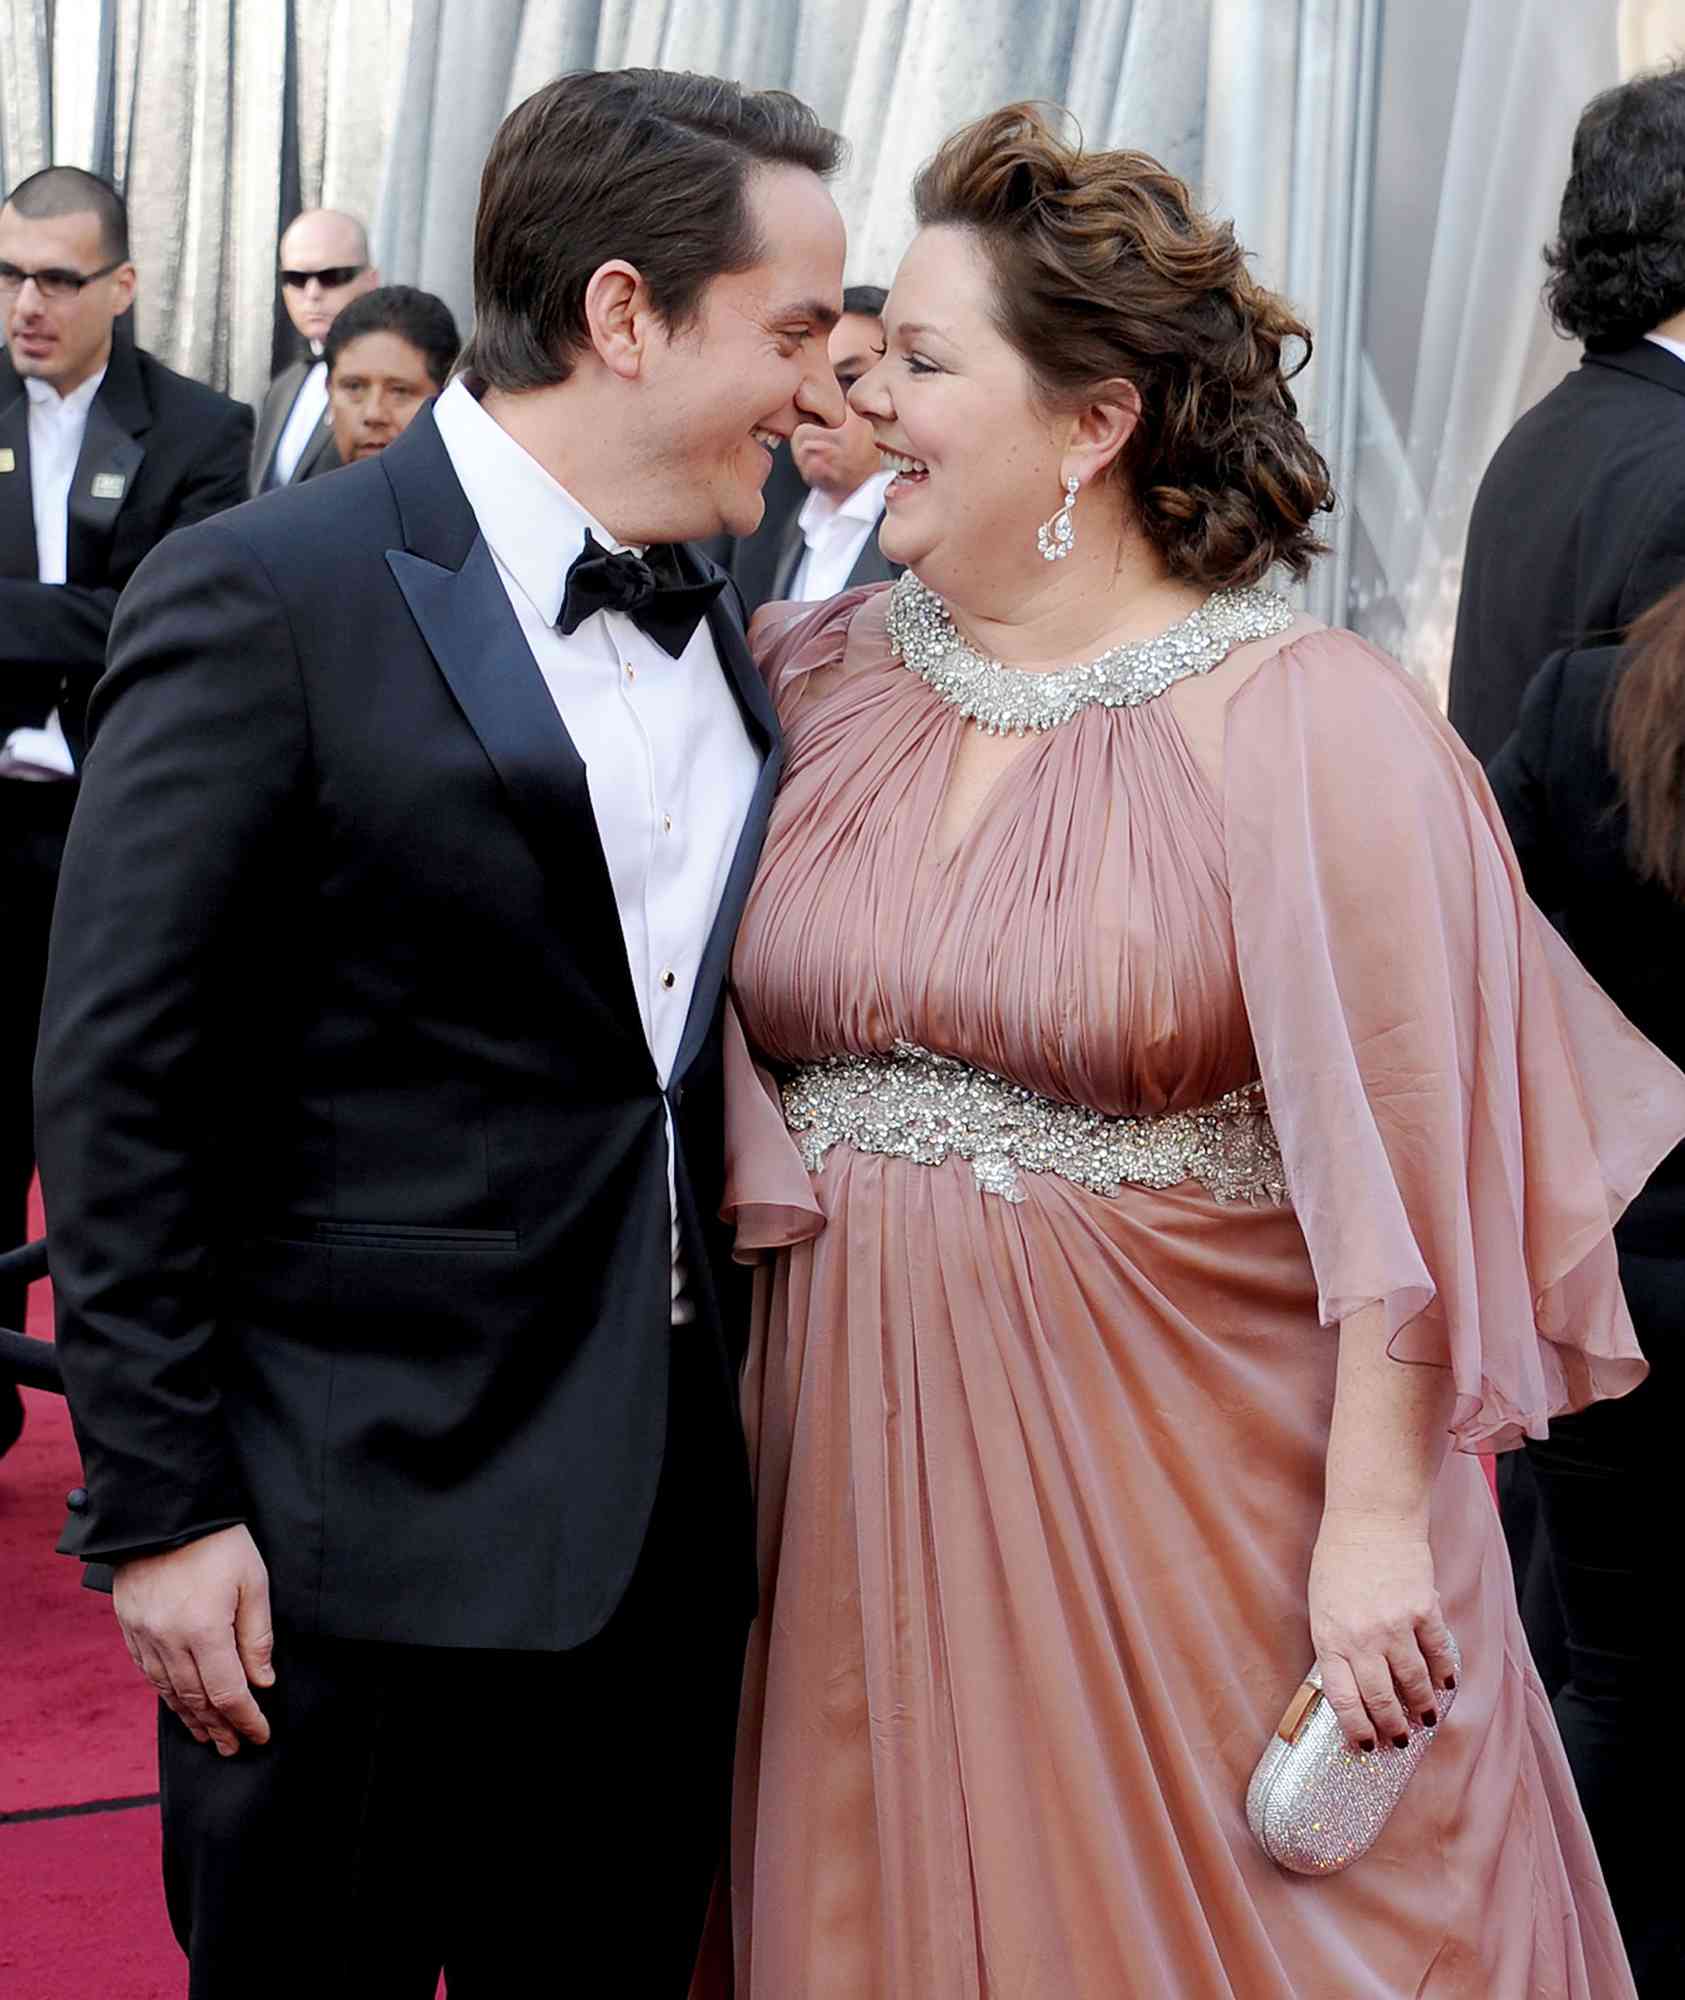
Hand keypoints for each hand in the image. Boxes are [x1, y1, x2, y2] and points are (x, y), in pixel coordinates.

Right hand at [112, 1524, 273, 1755]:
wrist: (163, 1511)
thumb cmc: (216, 1540)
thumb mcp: (252, 1580)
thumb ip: (257, 1635)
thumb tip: (262, 1681)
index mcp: (204, 1630)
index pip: (227, 1692)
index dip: (246, 1719)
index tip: (261, 1734)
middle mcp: (169, 1641)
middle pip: (196, 1699)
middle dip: (219, 1727)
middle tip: (235, 1747)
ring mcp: (144, 1636)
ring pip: (169, 1691)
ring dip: (191, 1718)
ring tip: (209, 1735)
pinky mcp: (129, 1626)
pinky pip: (148, 1673)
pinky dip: (166, 1694)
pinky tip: (178, 1703)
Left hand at [1307, 1511, 1457, 1751]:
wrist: (1369, 1518)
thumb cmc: (1338, 1560)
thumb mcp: (1322, 1606)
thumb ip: (1337, 1644)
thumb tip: (1356, 1685)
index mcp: (1329, 1637)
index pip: (1343, 1699)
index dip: (1358, 1728)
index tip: (1367, 1744)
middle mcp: (1362, 1638)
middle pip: (1381, 1699)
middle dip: (1392, 1726)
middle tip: (1400, 1739)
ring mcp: (1395, 1625)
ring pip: (1414, 1683)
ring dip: (1422, 1705)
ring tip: (1424, 1718)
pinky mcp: (1424, 1611)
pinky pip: (1438, 1654)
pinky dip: (1444, 1674)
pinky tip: (1445, 1684)